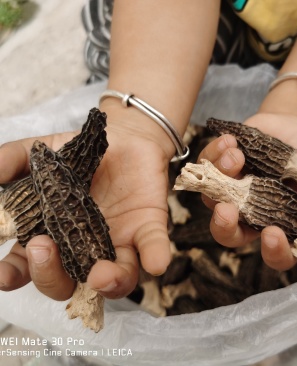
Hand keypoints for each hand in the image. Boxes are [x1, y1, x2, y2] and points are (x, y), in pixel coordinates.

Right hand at [0, 122, 172, 299]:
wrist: (125, 137)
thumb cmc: (80, 152)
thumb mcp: (41, 153)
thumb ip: (13, 161)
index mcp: (53, 234)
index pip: (28, 266)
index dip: (15, 275)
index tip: (4, 274)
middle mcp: (85, 247)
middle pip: (67, 282)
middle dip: (52, 276)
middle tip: (43, 247)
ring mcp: (118, 242)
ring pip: (116, 281)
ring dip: (108, 284)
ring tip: (99, 274)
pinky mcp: (147, 229)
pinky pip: (153, 250)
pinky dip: (155, 257)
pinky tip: (155, 263)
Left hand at [198, 113, 296, 270]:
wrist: (295, 127)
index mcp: (281, 225)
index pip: (276, 254)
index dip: (274, 252)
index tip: (273, 234)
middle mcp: (250, 214)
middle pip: (228, 235)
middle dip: (223, 226)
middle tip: (225, 210)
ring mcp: (231, 191)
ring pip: (211, 197)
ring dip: (220, 177)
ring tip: (237, 155)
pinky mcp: (218, 169)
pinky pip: (206, 167)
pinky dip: (213, 155)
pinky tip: (231, 142)